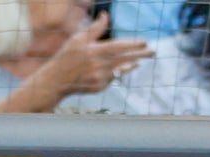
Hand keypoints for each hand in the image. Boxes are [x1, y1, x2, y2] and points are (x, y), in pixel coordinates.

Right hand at [29, 14, 151, 100]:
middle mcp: (98, 66)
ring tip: (140, 60)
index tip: (144, 42)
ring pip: (120, 70)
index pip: (118, 47)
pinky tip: (125, 68)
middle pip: (124, 59)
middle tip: (152, 52)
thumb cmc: (67, 56)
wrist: (57, 80)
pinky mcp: (99, 87)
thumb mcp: (78, 39)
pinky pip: (113, 79)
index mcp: (94, 52)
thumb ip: (94, 29)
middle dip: (140, 55)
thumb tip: (106, 16)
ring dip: (131, 64)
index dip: (133, 45)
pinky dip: (119, 72)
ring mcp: (99, 78)